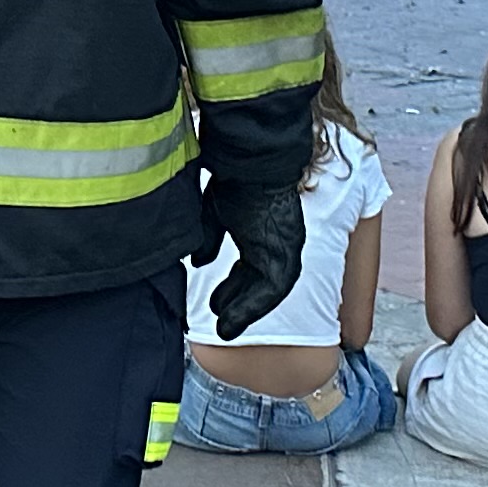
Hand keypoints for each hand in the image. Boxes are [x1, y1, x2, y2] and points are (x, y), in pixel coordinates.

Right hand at [201, 180, 306, 340]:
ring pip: (270, 290)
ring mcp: (285, 246)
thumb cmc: (234, 179)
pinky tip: (236, 315)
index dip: (234, 287)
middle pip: (259, 281)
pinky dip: (254, 304)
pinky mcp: (288, 250)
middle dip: (238, 301)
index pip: (250, 268)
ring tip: (226, 325)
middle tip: (221, 319)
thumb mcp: (214, 213)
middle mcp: (277, 241)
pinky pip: (274, 288)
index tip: (218, 304)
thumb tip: (199, 261)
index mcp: (262, 231)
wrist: (250, 162)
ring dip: (246, 309)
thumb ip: (209, 240)